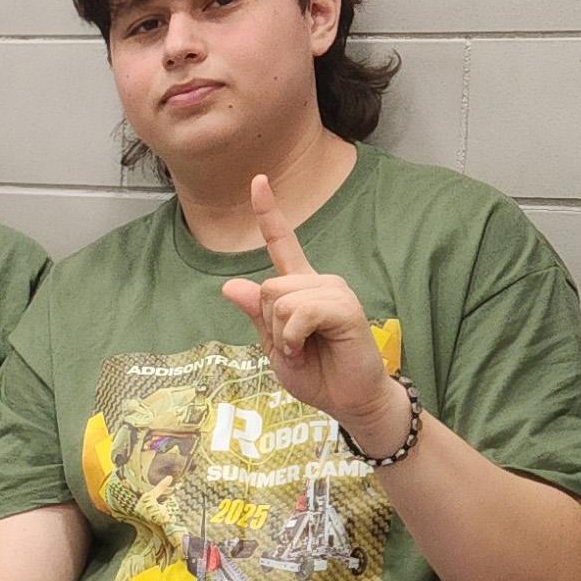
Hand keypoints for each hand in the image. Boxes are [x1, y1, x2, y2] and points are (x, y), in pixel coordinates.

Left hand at [217, 174, 408, 449]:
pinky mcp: (344, 306)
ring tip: (304, 350)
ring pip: (281, 299)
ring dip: (283, 335)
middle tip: (293, 347)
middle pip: (268, 286)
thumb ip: (258, 316)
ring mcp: (334, 291)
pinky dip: (293, 338)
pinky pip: (300, 312)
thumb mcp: (275, 347)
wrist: (349, 400)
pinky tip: (307, 349)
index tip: (257, 180)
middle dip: (270, 325)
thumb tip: (231, 285)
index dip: (268, 212)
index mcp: (300, 288)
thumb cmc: (317, 374)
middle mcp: (319, 282)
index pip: (282, 243)